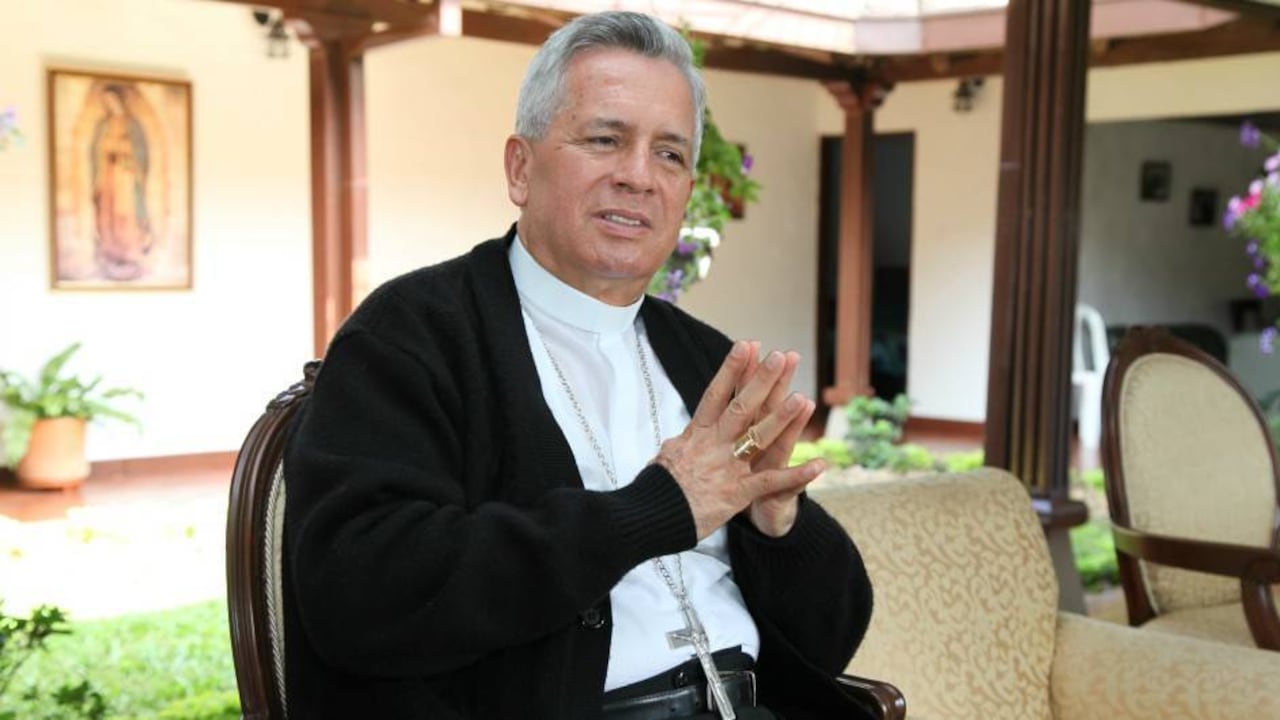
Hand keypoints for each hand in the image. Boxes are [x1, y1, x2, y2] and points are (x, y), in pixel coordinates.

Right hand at [653, 341, 823, 540]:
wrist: (651, 517)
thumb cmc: (657, 488)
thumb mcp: (666, 457)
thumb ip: (682, 442)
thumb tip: (685, 434)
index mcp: (696, 434)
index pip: (715, 394)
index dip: (732, 369)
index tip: (746, 345)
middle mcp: (713, 445)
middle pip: (740, 407)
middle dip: (761, 380)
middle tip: (779, 356)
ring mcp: (726, 468)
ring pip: (757, 438)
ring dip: (781, 418)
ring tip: (802, 397)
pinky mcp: (737, 493)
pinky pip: (771, 482)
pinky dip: (796, 475)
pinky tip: (818, 465)